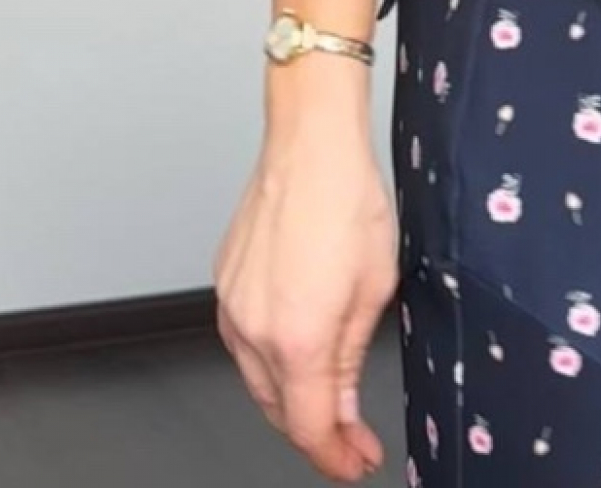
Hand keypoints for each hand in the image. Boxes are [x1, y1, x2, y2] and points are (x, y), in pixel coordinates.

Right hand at [213, 128, 397, 480]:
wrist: (310, 144)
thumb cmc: (348, 200)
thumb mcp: (375, 289)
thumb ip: (351, 360)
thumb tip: (343, 411)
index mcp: (296, 338)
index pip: (309, 428)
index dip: (335, 457)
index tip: (357, 462)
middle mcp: (253, 329)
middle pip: (279, 411)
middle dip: (317, 432)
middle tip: (353, 439)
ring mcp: (232, 306)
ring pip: (258, 379)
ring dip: (293, 397)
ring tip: (331, 397)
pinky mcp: (224, 284)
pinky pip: (246, 341)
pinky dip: (272, 357)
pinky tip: (300, 348)